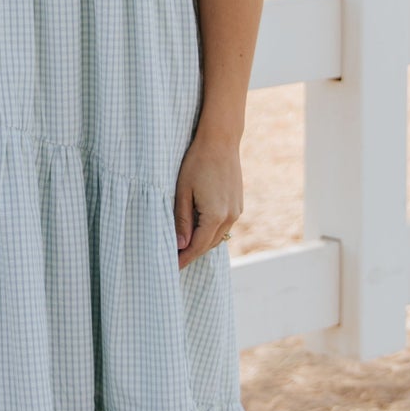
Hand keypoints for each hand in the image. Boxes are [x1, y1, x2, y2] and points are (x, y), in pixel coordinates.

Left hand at [173, 128, 243, 271]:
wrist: (220, 142)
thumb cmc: (196, 163)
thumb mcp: (182, 192)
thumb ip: (182, 220)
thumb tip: (181, 246)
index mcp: (215, 216)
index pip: (196, 247)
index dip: (183, 259)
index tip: (171, 268)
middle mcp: (230, 217)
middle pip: (208, 245)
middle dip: (191, 254)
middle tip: (174, 261)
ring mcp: (237, 211)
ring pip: (217, 237)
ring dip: (201, 244)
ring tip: (183, 249)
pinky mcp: (238, 205)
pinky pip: (223, 226)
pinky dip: (210, 233)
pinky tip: (198, 232)